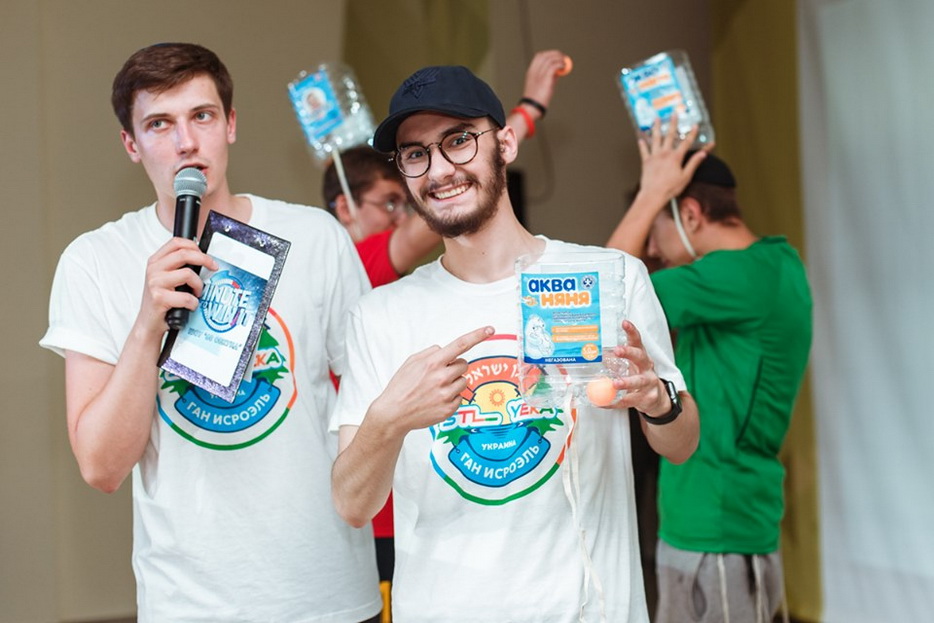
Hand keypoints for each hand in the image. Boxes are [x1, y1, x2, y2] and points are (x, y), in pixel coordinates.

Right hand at [137, 237, 217, 335]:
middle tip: (213, 267)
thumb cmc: (161, 300)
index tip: (206, 255)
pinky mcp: (159, 298)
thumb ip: (178, 266)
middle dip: (204, 259)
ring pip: (188, 274)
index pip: (176, 243)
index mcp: (155, 261)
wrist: (148, 322)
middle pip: (184, 254)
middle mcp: (153, 269)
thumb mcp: (166, 278)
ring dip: (199, 285)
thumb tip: (203, 258)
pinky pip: (187, 297)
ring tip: (197, 293)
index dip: (194, 245)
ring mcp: (155, 283)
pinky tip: (190, 306)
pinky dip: (194, 303)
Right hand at [370, 326, 493, 433]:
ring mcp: (446, 394)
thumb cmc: (401, 386)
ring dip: (454, 382)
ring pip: (464, 381)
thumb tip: (445, 350)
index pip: (460, 345)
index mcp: (433, 363)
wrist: (393, 414)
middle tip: (439, 374)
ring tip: (436, 389)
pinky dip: (451, 397)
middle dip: (455, 367)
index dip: (477, 335)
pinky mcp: (449, 409)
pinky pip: (460, 397)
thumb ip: (431, 353)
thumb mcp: (411, 362)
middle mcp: (442, 377)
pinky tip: (436, 400)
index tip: (490, 329)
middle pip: (464, 364)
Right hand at [522, 50, 567, 110]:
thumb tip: (558, 71)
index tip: (556, 55)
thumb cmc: (536, 100)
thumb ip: (549, 77)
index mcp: (530, 72)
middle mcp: (534, 71)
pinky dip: (560, 64)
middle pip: (545, 55)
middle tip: (563, 57)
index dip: (549, 53)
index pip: (539, 56)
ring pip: (550, 59)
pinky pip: (553, 66)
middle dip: (555, 54)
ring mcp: (539, 75)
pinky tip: (564, 67)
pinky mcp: (545, 80)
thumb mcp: (541, 85)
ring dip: (559, 59)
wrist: (530, 109)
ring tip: (564, 62)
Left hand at [608, 320, 669, 414]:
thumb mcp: (629, 365)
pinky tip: (604, 403)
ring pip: (638, 381)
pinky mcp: (647, 398)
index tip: (624, 322)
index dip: (631, 331)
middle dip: (629, 352)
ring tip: (615, 383)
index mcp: (640, 356)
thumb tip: (592, 353)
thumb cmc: (638, 376)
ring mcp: (649, 382)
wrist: (655, 398)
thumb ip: (613, 360)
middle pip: (640, 356)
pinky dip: (615, 402)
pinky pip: (630, 401)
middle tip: (617, 350)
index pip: (637, 340)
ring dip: (626, 382)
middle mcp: (647, 367)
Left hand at [637, 112, 711, 207]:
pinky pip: (644, 151)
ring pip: (655, 139)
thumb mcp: (685, 177)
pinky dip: (642, 144)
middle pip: (670, 136)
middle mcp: (664, 154)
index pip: (686, 142)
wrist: (653, 195)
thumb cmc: (670, 188)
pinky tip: (640, 138)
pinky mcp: (646, 162)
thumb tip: (702, 154)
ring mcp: (654, 157)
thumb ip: (693, 163)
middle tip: (673, 114)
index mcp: (675, 157)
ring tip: (656, 119)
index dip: (691, 134)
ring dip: (656, 128)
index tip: (695, 125)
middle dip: (673, 124)